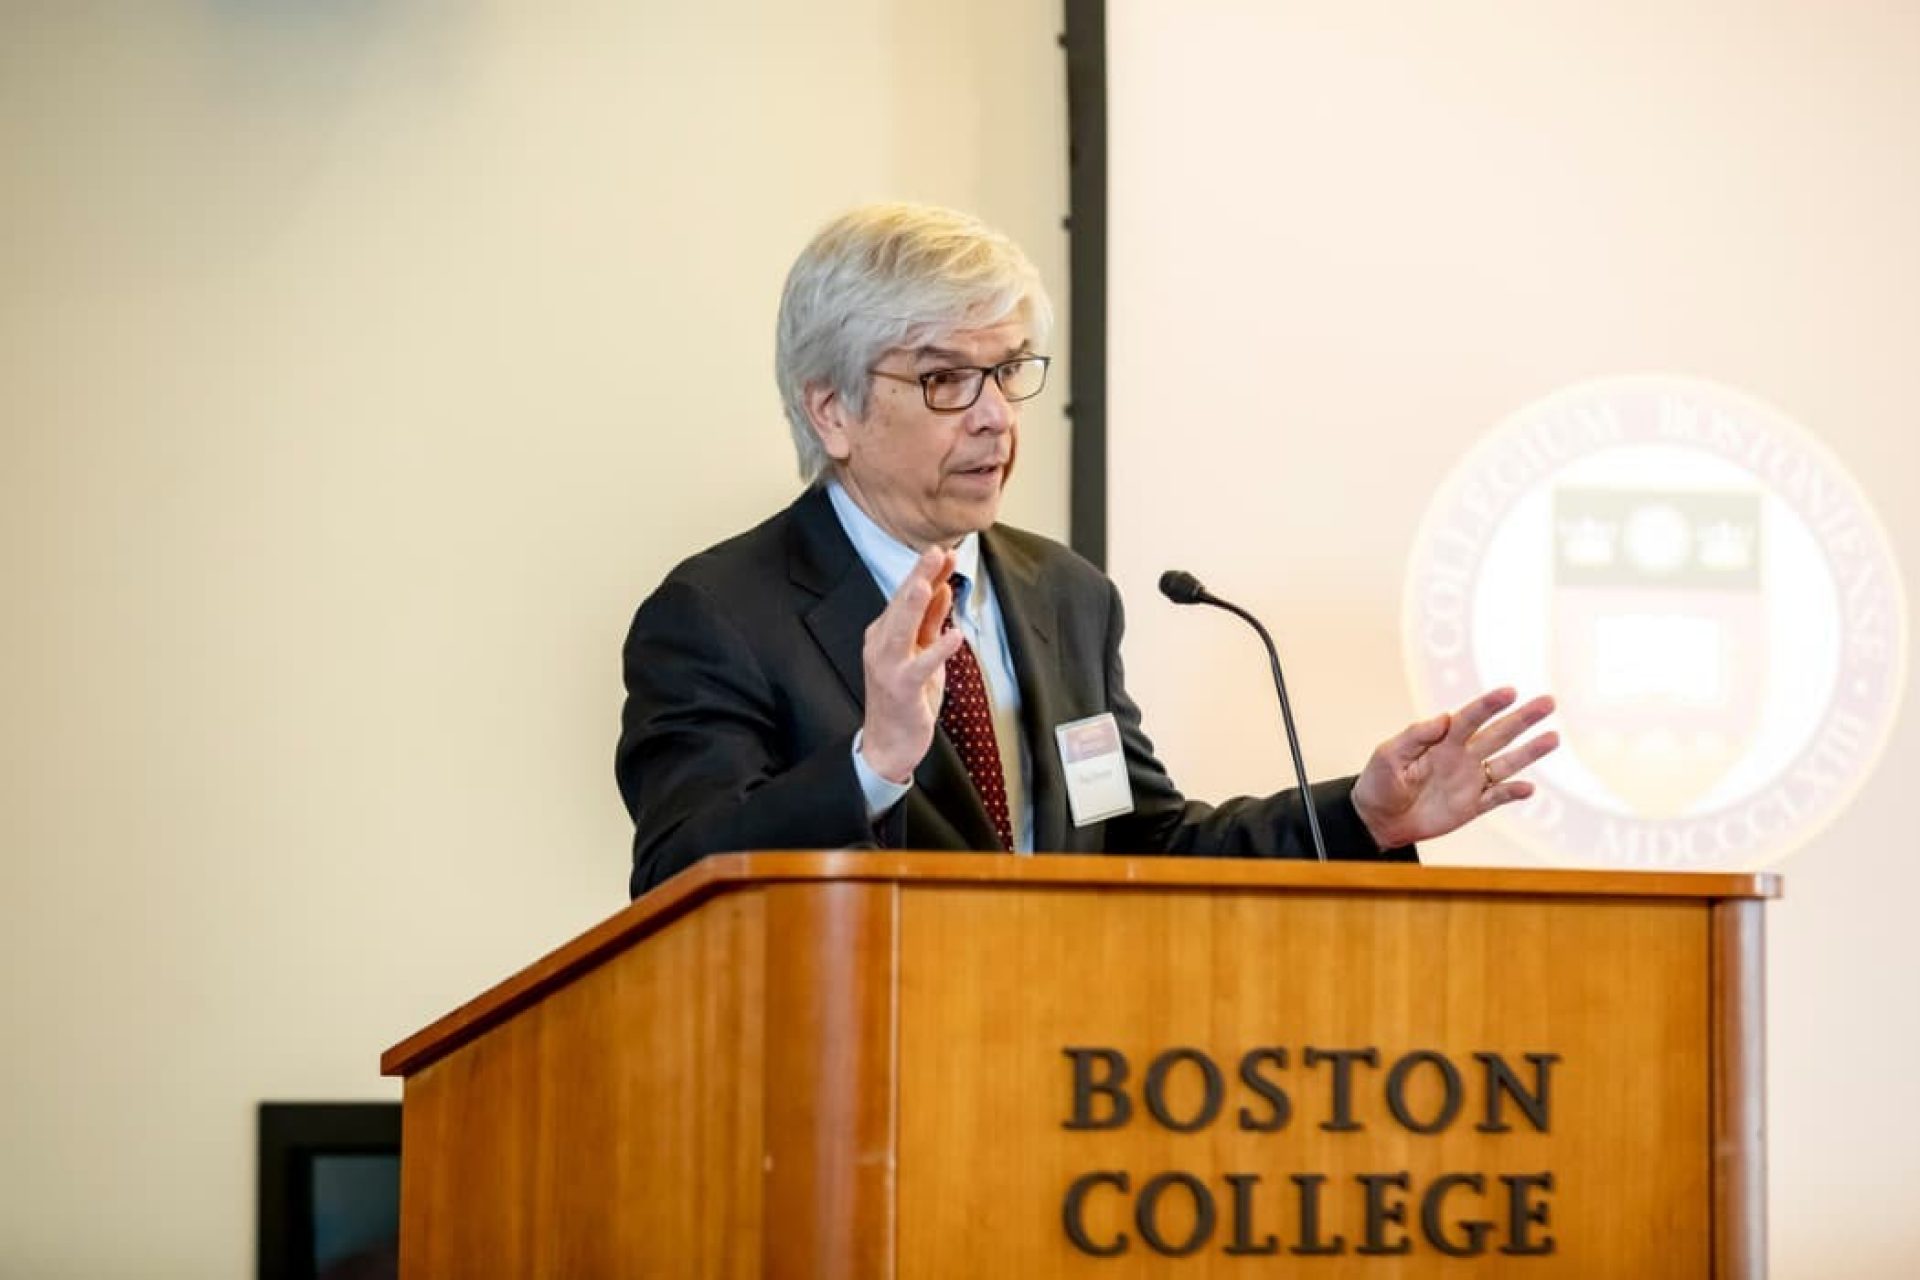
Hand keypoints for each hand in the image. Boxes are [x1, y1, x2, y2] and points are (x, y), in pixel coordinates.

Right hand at [858, 547, 963, 782]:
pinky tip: (954, 636)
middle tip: (935, 551)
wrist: (888, 743)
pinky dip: (937, 650)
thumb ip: (930, 622)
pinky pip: (919, 666)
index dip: (925, 573)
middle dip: (918, 577)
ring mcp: (888, 667)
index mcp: (885, 633)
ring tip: (929, 583)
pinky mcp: (901, 689)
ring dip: (915, 605)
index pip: (906, 597)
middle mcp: (881, 645)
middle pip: (901, 605)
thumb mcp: (921, 653)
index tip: (943, 551)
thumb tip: (943, 588)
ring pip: (901, 630)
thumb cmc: (905, 697)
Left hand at [1350, 687, 1558, 849]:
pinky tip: (1528, 788)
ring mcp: (1469, 781)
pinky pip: (1498, 797)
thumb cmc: (1379, 782)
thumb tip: (1443, 718)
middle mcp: (1461, 756)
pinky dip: (1513, 793)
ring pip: (1506, 763)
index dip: (1489, 705)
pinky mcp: (1472, 806)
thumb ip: (1415, 736)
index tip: (1510, 691)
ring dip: (1529, 751)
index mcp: (1442, 741)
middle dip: (1523, 718)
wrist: (1378, 819)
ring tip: (1553, 737)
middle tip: (1548, 702)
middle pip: (1498, 734)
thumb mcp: (1388, 755)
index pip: (1470, 717)